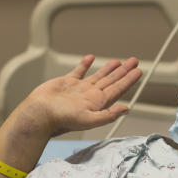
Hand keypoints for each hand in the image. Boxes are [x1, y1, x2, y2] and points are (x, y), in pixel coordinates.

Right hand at [19, 55, 141, 136]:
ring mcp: (79, 89)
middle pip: (112, 81)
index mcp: (97, 103)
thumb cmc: (61, 119)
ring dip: (109, 69)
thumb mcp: (88, 120)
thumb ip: (108, 115)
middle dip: (123, 72)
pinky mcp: (66, 83)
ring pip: (98, 76)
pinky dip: (85, 65)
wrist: (39, 113)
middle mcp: (90, 95)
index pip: (118, 89)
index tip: (138, 71)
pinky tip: (91, 58)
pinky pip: (79, 71)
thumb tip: (126, 109)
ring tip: (119, 62)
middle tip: (134, 61)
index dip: (129, 80)